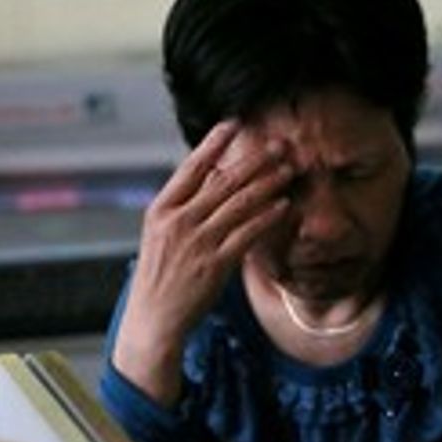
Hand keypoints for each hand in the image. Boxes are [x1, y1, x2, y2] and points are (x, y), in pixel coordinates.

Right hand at [112, 121, 290, 406]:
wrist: (153, 318)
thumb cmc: (160, 274)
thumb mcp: (160, 233)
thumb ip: (184, 205)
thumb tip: (212, 176)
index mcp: (161, 209)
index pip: (190, 167)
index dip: (213, 143)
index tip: (234, 124)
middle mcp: (179, 221)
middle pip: (223, 181)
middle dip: (255, 160)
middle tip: (279, 145)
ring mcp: (197, 243)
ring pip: (239, 204)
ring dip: (268, 184)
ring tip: (287, 170)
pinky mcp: (215, 265)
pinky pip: (247, 234)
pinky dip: (267, 217)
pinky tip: (283, 206)